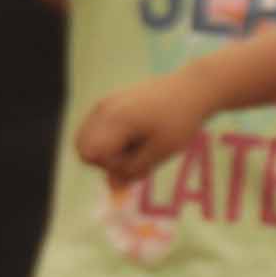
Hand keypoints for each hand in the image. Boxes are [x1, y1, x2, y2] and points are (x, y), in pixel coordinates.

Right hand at [72, 80, 194, 189]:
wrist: (192, 89)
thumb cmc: (180, 122)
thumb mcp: (160, 152)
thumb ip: (133, 170)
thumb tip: (112, 187)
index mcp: (115, 119)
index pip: (90, 154)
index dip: (110, 165)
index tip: (137, 160)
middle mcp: (103, 109)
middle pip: (83, 147)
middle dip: (106, 159)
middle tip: (136, 154)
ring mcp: (104, 103)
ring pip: (89, 138)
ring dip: (109, 149)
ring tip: (138, 144)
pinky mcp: (110, 102)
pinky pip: (98, 129)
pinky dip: (111, 138)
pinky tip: (136, 135)